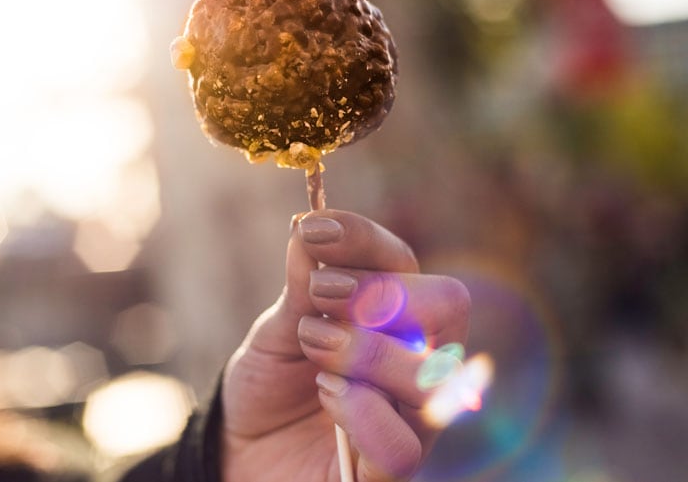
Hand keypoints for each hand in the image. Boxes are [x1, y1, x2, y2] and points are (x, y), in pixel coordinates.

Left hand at [221, 210, 470, 481]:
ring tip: (314, 346)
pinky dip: (361, 411)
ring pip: (433, 375)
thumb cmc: (269, 385)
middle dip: (379, 292)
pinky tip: (327, 395)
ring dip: (367, 351)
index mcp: (393, 318)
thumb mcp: (276, 330)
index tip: (312, 231)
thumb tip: (307, 230)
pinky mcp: (390, 470)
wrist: (240, 450)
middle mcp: (416, 362)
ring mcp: (411, 418)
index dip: (365, 240)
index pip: (404, 262)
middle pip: (447, 304)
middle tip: (322, 298)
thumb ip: (300, 288)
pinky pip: (404, 445)